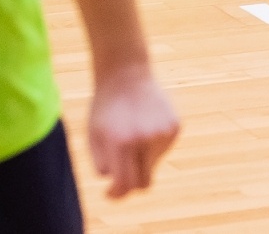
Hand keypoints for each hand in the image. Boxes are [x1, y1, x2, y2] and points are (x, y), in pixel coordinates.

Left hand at [88, 63, 179, 198]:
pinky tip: (145, 125)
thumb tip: (118, 188)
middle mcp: (145, 139)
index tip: (109, 192)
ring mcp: (163, 132)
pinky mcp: (175, 127)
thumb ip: (102, 165)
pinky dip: (153, 145)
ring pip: (153, 165)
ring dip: (142, 159)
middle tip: (123, 175)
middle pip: (144, 182)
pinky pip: (162, 149)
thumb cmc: (105, 108)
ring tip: (132, 134)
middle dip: (132, 184)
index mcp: (121, 143)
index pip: (124, 185)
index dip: (116, 194)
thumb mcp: (93, 137)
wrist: (126, 74)